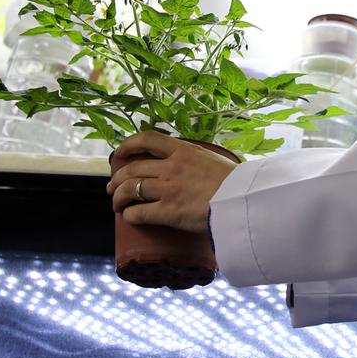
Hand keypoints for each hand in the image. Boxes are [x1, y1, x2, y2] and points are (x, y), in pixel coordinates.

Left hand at [107, 132, 238, 232]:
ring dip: (118, 198)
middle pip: (132, 169)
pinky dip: (130, 216)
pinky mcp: (169, 212)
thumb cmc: (237, 182)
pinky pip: (138, 213)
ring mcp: (168, 189)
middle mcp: (171, 167)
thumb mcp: (214, 159)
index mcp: (183, 150)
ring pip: (129, 189)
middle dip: (117, 178)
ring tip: (117, 204)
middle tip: (112, 187)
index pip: (147, 139)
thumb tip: (194, 164)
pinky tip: (129, 218)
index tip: (120, 152)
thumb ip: (198, 160)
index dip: (128, 144)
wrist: (244, 201)